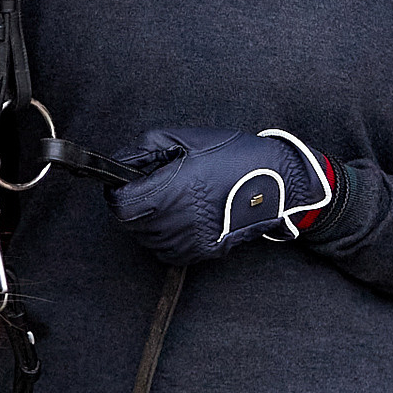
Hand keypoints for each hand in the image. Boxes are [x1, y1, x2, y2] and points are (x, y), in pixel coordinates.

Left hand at [105, 127, 335, 266]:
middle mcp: (177, 222)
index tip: (124, 183)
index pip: (121, 206)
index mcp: (170, 192)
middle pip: (131, 223)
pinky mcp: (202, 252)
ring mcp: (190, 241)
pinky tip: (180, 217)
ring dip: (149, 221)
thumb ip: (145, 150)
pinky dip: (165, 236)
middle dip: (134, 204)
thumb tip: (120, 162)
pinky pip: (167, 251)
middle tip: (152, 187)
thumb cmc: (232, 156)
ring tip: (170, 201)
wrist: (275, 183)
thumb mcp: (185, 140)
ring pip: (147, 239)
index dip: (117, 193)